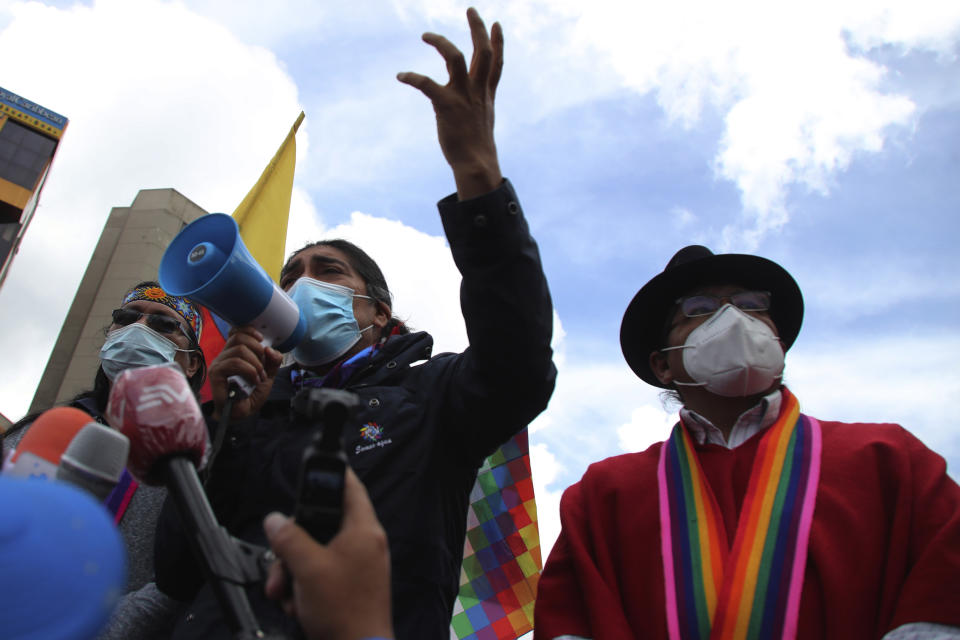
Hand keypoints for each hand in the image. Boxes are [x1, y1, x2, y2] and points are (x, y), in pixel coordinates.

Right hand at [208, 326, 281, 419]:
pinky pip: (235, 363)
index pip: (236, 331)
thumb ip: (273, 361)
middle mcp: (224, 356)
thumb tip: (270, 349)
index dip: (248, 330)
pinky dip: (249, 370)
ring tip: (259, 378)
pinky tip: (253, 381)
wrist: (241, 414)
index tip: (261, 339)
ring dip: (255, 364)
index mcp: (234, 353)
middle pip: (239, 337)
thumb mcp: (268, 375)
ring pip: (239, 350)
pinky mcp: (216, 373)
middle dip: (257, 349)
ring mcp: (219, 364)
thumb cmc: (250, 395)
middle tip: (263, 366)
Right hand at [264, 468, 392, 639]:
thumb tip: (275, 520)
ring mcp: (357, 565)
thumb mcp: (307, 568)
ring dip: (293, 571)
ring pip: (315, 552)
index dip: (332, 473)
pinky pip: (320, 574)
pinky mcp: (349, 586)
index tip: (315, 465)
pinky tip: (298, 605)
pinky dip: (303, 587)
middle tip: (281, 560)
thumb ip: (289, 538)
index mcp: (363, 530)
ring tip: (286, 592)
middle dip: (293, 544)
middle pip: (322, 523)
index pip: (350, 487)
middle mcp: (364, 543)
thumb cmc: (344, 611)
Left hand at [397, 7, 503, 199]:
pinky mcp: (446, 105)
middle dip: (477, 28)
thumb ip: (479, 105)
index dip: (498, 42)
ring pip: (454, 57)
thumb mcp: (483, 121)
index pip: (496, 63)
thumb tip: (475, 105)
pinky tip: (401, 75)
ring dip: (440, 42)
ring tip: (426, 35)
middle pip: (482, 52)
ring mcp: (463, 96)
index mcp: (486, 94)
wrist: (475, 163)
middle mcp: (477, 90)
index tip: (496, 23)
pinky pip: (426, 84)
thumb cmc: (476, 146)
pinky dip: (412, 77)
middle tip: (471, 9)